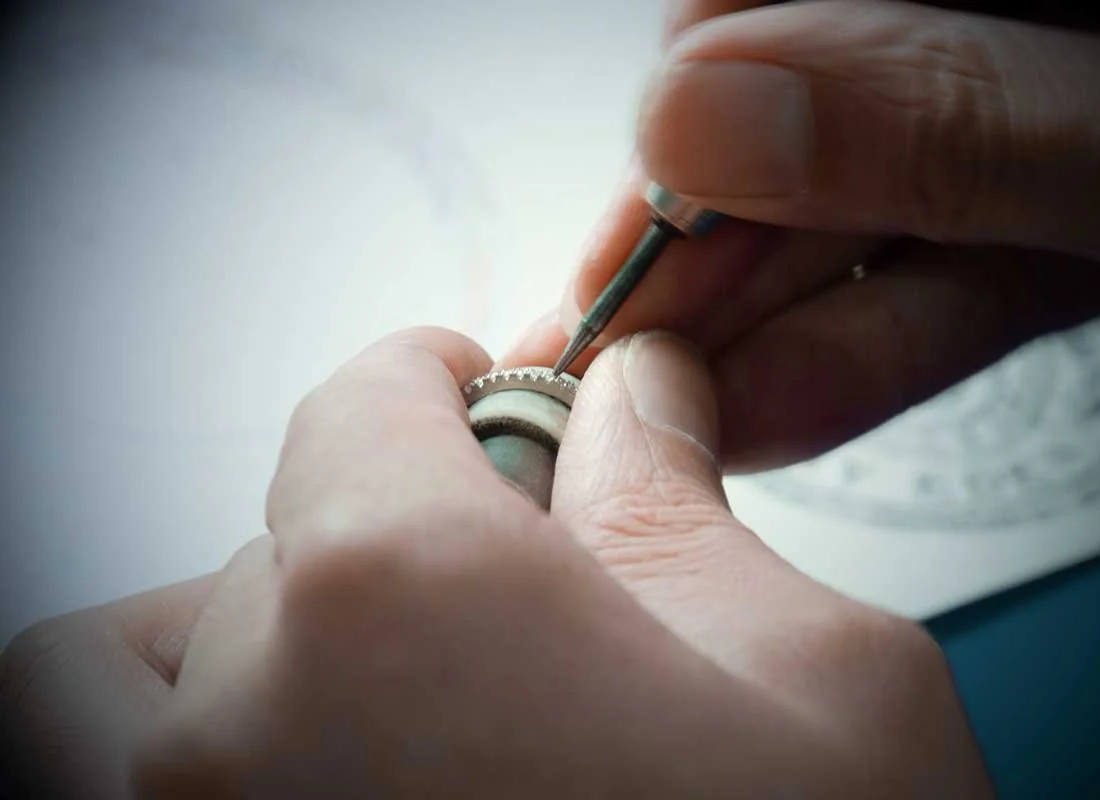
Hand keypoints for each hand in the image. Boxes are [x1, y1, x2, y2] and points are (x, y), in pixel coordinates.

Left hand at [2, 327, 991, 796]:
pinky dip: (188, 753)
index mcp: (406, 599)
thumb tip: (633, 408)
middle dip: (388, 535)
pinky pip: (101, 787)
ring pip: (124, 678)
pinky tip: (328, 765)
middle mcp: (246, 738)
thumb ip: (682, 506)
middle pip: (272, 544)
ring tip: (377, 686)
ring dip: (238, 645)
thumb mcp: (818, 675)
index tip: (465, 391)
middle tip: (499, 585)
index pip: (356, 407)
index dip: (429, 381)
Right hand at [505, 0, 1099, 471]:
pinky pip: (933, 278)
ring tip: (670, 411)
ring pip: (854, 220)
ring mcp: (1034, 118)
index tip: (611, 269)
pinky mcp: (1062, 209)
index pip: (764, 19)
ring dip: (761, 326)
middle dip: (699, 263)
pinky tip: (772, 398)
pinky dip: (855, 349)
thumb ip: (952, 111)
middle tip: (602, 364)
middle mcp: (1000, 34)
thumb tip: (706, 110)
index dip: (679, 152)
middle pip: (794, 133)